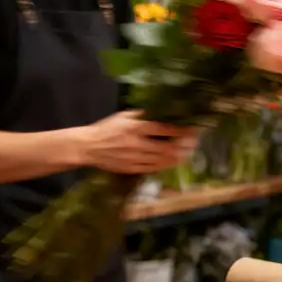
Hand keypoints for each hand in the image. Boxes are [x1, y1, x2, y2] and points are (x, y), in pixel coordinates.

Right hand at [78, 111, 196, 173]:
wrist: (88, 147)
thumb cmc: (106, 128)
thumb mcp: (124, 116)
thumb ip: (143, 115)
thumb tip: (162, 113)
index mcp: (135, 126)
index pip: (164, 129)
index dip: (180, 130)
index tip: (192, 129)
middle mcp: (137, 143)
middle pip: (167, 146)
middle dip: (183, 146)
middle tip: (194, 144)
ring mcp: (134, 157)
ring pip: (162, 160)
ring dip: (177, 158)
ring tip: (187, 155)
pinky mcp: (131, 168)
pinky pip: (152, 169)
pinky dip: (164, 166)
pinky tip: (172, 163)